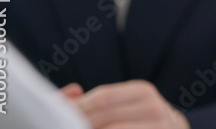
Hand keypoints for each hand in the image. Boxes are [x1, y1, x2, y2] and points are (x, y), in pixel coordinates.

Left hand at [64, 80, 189, 128]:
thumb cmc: (138, 117)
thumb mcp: (123, 102)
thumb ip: (93, 100)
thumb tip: (69, 93)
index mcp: (142, 91)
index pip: (102, 98)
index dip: (77, 108)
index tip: (58, 116)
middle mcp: (153, 108)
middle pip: (103, 118)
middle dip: (78, 124)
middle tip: (61, 124)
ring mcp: (157, 127)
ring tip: (75, 128)